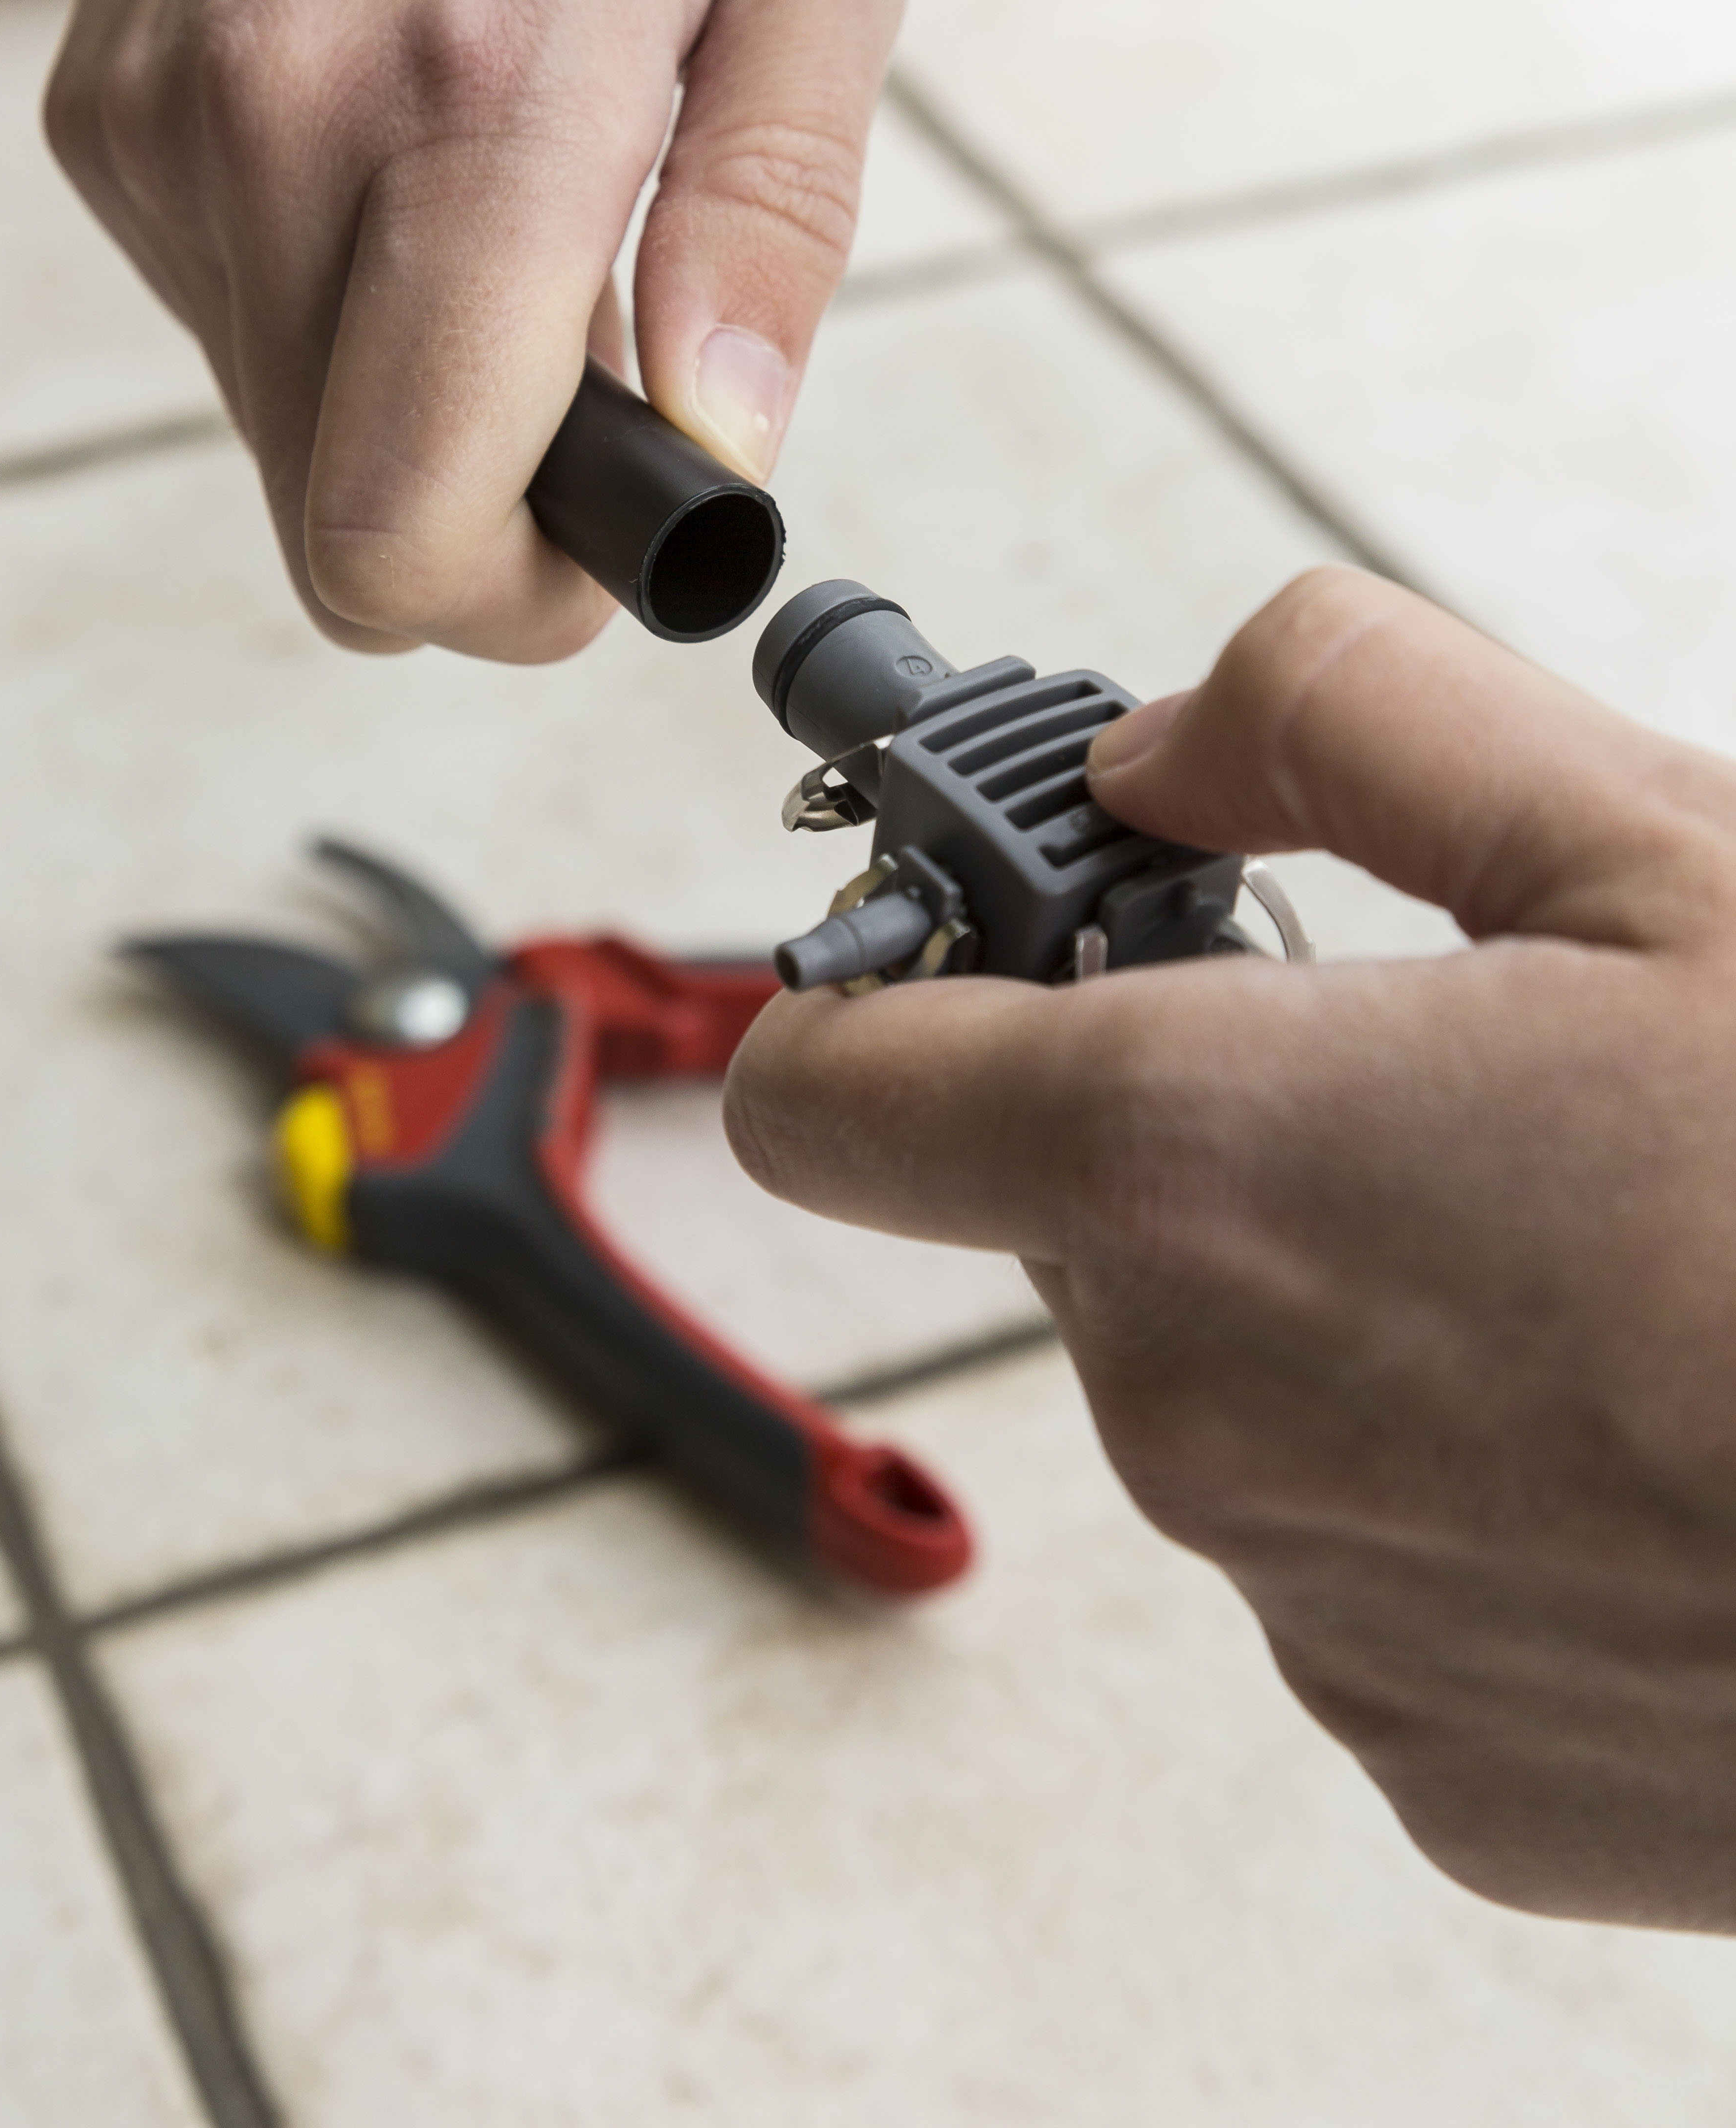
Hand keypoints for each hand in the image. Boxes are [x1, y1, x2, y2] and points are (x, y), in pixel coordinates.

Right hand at [46, 0, 917, 659]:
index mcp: (482, 92)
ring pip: (276, 436)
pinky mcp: (104, 114)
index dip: (513, 607)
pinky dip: (327, 309)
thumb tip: (726, 442)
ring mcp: (164, 118)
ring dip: (403, 404)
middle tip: (583, 406)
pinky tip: (403, 169)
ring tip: (501, 241)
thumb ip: (782, 221)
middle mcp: (280, 116)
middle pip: (336, 521)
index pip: (412, 512)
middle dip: (474, 525)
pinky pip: (224, 323)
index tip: (597, 555)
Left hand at [725, 567, 1735, 1930]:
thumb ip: (1341, 717)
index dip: (887, 992)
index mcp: (1201, 1168)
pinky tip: (1646, 1425)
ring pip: (1235, 1390)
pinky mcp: (1435, 1766)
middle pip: (1081, 1222)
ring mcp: (1313, 1618)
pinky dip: (1460, 1478)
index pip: (834, 1086)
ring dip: (1359, 1300)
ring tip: (1603, 1256)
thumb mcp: (1650, 840)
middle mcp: (1199, 1416)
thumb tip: (1158, 745)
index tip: (994, 942)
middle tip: (1446, 1076)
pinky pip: (1362, 1566)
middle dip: (1214, 1127)